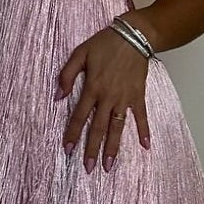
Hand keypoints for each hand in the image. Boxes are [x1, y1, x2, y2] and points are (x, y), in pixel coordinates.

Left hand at [55, 23, 152, 172]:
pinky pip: (141, 116)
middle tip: (88, 167)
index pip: (79, 116)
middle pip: (98, 128)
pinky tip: (145, 146)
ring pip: (117, 127)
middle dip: (92, 149)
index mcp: (92, 88)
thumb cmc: (105, 43)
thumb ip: (67, 75)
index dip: (72, 134)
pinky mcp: (138, 96)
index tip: (68, 151)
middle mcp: (108, 97)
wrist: (134, 36)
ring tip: (109, 165)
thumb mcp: (79, 53)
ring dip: (113, 147)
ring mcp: (124, 99)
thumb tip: (58, 97)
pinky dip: (144, 130)